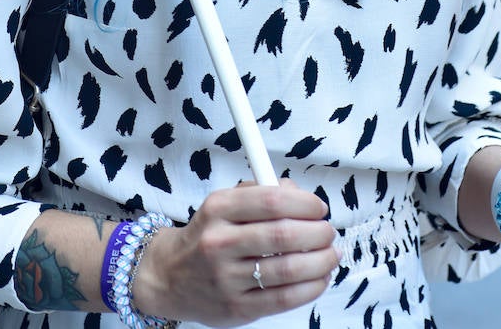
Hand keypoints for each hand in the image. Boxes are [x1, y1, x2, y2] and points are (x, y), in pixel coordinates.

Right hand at [133, 180, 338, 326]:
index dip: (304, 204)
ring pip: (286, 269)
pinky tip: (320, 278)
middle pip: (282, 236)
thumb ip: (262, 192)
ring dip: (320, 261)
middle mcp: (219, 242)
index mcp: (219, 209)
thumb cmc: (208, 234)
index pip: (272, 201)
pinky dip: (309, 288)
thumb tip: (302, 196)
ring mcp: (226, 278)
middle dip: (317, 233)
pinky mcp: (236, 308)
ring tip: (331, 254)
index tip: (320, 207)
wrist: (169, 276)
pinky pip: (282, 299)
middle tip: (328, 232)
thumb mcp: (225, 203)